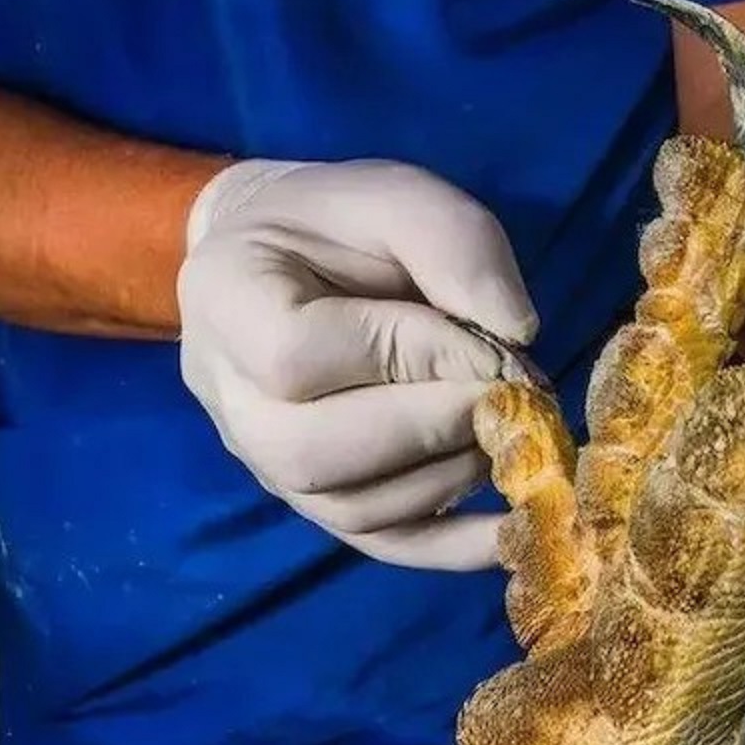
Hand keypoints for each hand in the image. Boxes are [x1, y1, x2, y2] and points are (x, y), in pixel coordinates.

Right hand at [178, 159, 541, 569]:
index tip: (486, 340)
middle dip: (434, 427)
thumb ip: (455, 244)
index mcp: (227, 301)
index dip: (407, 356)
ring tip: (506, 428)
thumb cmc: (341, 226)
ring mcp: (269, 466)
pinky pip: (383, 545)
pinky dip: (456, 547)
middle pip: (315, 453)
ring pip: (354, 509)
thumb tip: (517, 333)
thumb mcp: (397, 197)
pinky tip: (516, 529)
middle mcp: (231, 400)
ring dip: (453, 474)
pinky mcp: (321, 504)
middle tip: (507, 396)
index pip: (299, 355)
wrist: (286, 265)